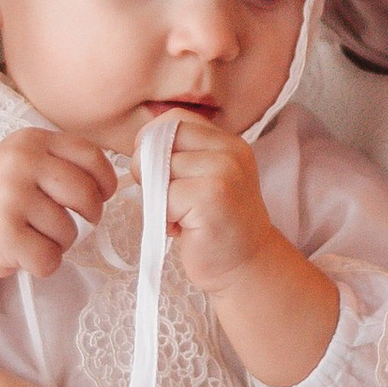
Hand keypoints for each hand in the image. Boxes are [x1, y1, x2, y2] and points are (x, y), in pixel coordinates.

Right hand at [0, 128, 114, 281]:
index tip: (98, 195)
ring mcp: (12, 197)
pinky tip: (26, 252)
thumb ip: (63, 163)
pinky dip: (44, 263)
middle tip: (70, 222)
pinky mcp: (5, 234)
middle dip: (89, 216)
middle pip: (86, 196)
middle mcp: (22, 163)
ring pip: (69, 231)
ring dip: (60, 242)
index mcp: (33, 140)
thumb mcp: (26, 158)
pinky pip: (49, 258)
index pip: (92, 157)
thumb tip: (111, 185)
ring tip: (35, 235)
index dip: (104, 182)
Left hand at [150, 114, 340, 386]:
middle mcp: (230, 151)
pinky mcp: (211, 197)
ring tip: (177, 215)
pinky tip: (181, 230)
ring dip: (156, 197)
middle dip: (147, 167)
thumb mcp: (207, 180)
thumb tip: (139, 145)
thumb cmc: (217, 228)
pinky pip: (163, 197)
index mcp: (228, 142)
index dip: (152, 141)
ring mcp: (223, 172)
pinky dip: (163, 217)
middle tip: (164, 197)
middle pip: (162, 139)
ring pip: (158, 169)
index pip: (175, 118)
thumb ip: (183, 157)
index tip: (154, 170)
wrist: (248, 268)